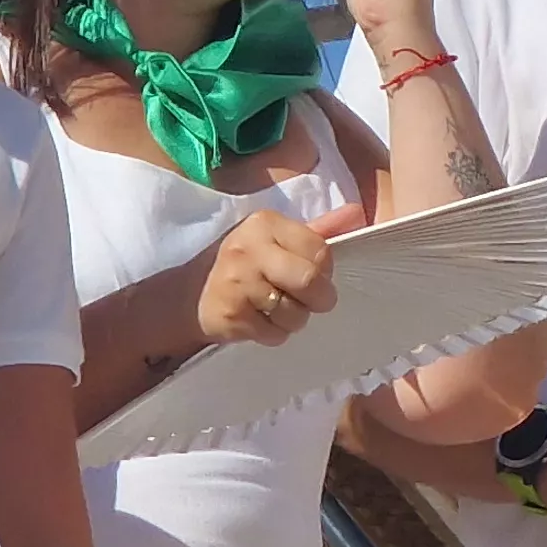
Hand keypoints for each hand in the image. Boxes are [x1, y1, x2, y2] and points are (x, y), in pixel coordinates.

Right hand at [190, 204, 361, 347]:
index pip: (320, 250)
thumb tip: (357, 213)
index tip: (316, 275)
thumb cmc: (246, 263)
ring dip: (295, 320)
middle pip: (310, 282)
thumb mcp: (276, 238)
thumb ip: (318, 230)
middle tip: (310, 301)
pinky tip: (260, 321)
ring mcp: (237, 283)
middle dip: (319, 299)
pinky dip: (274, 333)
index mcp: (265, 223)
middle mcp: (248, 249)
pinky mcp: (230, 315)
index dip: (326, 270)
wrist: (189, 294)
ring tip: (278, 309)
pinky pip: (275, 334)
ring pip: (295, 314)